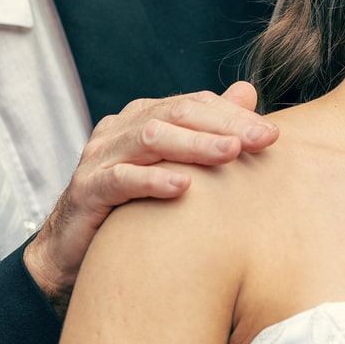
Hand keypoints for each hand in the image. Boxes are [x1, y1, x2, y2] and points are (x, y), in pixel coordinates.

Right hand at [23, 82, 276, 305]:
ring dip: (194, 145)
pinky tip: (182, 187)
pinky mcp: (85, 191)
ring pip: (150, 139)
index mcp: (142, 119)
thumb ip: (208, 129)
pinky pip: (120, 179)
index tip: (272, 134)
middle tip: (262, 139)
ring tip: (231, 153)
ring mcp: (99, 158)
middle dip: (223, 125)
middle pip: (176, 114)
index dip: (233, 115)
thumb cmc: (133, 208)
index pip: (193, 105)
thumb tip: (248, 91)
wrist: (73, 252)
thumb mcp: (174, 168)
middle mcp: (120, 130)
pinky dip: (152, 180)